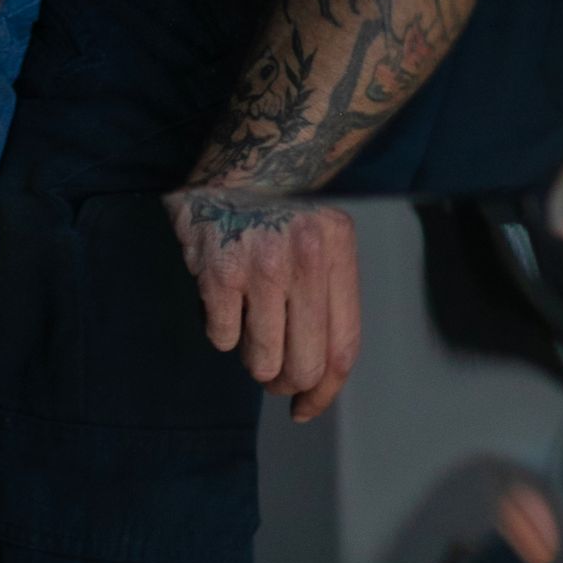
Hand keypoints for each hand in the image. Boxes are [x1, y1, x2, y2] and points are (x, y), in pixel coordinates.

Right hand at [165, 186, 360, 421]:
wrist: (231, 155)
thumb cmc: (279, 203)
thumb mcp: (322, 234)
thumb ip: (328, 293)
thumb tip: (319, 375)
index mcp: (338, 250)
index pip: (343, 347)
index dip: (325, 391)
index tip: (306, 407)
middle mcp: (306, 258)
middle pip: (306, 364)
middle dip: (286, 383)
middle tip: (272, 376)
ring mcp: (261, 264)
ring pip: (262, 360)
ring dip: (253, 360)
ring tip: (246, 331)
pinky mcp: (218, 270)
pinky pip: (222, 337)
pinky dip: (220, 332)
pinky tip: (221, 302)